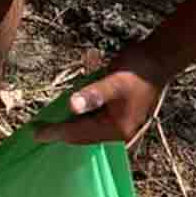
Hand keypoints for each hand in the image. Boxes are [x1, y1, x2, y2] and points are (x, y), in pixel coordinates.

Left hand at [34, 48, 168, 147]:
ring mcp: (122, 127)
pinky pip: (96, 124)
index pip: (79, 134)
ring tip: (50, 126)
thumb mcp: (112, 80)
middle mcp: (121, 134)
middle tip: (37, 131)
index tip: (35, 133)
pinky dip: (82, 122)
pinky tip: (71, 117)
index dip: (56, 132)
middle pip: (84, 137)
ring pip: (89, 131)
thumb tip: (72, 106)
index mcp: (118, 129)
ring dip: (70, 128)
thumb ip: (92, 95)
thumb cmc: (137, 68)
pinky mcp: (121, 118)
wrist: (160, 59)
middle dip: (61, 133)